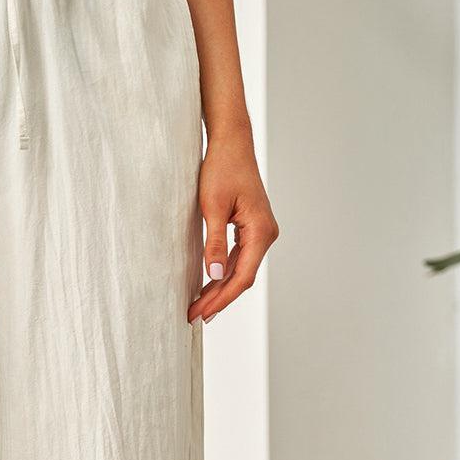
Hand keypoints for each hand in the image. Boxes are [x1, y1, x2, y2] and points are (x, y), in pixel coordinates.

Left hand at [188, 130, 277, 323]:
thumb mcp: (213, 208)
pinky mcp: (251, 228)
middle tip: (194, 316)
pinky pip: (239, 258)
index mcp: (260, 231)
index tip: (202, 312)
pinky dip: (224, 273)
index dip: (222, 298)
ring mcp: (260, 232)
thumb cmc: (222, 169)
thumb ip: (215, 243)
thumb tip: (216, 275)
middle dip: (218, 298)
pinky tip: (209, 285)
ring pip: (241, 270)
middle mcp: (265, 234)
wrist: (231, 143)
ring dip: (220, 288)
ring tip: (199, 307)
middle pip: (242, 277)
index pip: (242, 276)